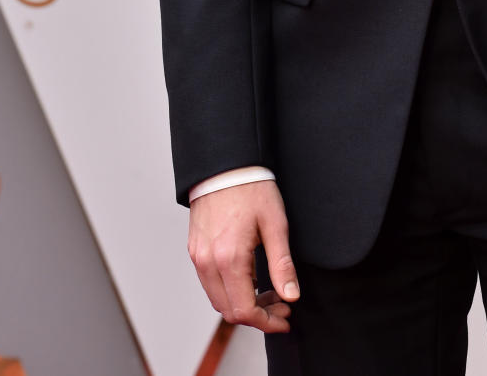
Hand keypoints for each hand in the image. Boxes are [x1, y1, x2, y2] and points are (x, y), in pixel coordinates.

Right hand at [188, 181, 298, 331]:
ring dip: (243, 304)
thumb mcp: (275, 224)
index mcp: (229, 258)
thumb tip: (291, 296)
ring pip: (218, 299)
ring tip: (268, 292)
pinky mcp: (195, 250)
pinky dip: (230, 289)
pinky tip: (250, 277)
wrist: (224, 164)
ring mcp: (198, 257)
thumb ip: (282, 264)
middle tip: (281, 305)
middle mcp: (208, 262)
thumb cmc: (252, 188)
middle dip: (258, 316)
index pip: (244, 311)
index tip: (285, 318)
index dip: (267, 321)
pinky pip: (210, 282)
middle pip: (229, 311)